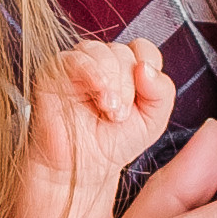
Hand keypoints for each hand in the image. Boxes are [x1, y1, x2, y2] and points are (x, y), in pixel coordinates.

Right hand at [28, 38, 177, 192]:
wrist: (84, 168)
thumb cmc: (114, 144)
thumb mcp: (153, 121)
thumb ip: (162, 91)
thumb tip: (146, 67)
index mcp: (127, 70)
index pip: (143, 49)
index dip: (147, 69)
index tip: (143, 97)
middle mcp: (103, 63)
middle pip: (122, 51)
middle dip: (127, 85)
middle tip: (120, 115)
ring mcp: (78, 65)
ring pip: (100, 51)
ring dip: (111, 80)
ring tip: (107, 109)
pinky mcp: (54, 72)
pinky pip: (74, 58)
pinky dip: (91, 71)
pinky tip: (98, 91)